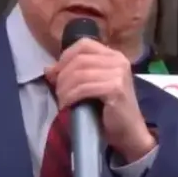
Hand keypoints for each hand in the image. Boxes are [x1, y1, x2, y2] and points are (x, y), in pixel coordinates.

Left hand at [46, 38, 155, 161]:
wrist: (129, 132)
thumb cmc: (110, 110)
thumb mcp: (92, 86)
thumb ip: (75, 73)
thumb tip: (48, 69)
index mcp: (114, 56)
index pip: (84, 44)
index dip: (65, 56)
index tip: (55, 73)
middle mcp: (119, 61)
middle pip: (79, 59)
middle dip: (62, 75)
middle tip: (57, 91)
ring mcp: (119, 74)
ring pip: (79, 74)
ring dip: (64, 88)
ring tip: (62, 101)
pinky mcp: (115, 89)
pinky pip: (84, 88)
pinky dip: (71, 97)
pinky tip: (67, 105)